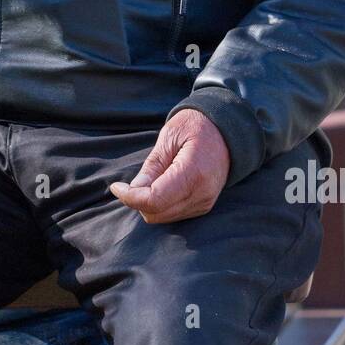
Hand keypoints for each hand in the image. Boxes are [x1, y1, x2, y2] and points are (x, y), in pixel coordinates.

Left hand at [109, 108, 230, 223]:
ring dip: (149, 204)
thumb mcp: (169, 137)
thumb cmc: (196, 127)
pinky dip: (161, 205)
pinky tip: (160, 186)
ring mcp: (205, 202)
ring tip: (150, 180)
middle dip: (138, 201)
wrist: (227, 131)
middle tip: (133, 182)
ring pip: (164, 218)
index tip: (117, 187)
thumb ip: (152, 166)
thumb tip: (134, 189)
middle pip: (157, 213)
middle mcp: (202, 193)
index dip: (130, 197)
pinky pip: (174, 215)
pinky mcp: (204, 206)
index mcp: (193, 172)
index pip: (155, 200)